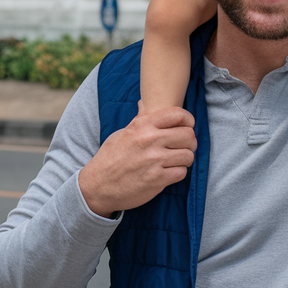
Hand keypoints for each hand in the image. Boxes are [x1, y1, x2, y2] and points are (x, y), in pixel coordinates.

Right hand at [78, 103, 196, 217]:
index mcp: (142, 125)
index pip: (178, 114)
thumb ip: (140, 120)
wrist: (98, 185)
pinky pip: (181, 173)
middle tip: (184, 147)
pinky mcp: (157, 179)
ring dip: (185, 159)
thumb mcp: (123, 133)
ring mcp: (154, 160)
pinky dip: (178, 173)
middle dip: (189, 142)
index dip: (188, 120)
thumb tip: (144, 102)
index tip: (187, 127)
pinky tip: (169, 172)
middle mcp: (150, 140)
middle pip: (188, 135)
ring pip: (188, 155)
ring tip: (176, 161)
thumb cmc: (110, 157)